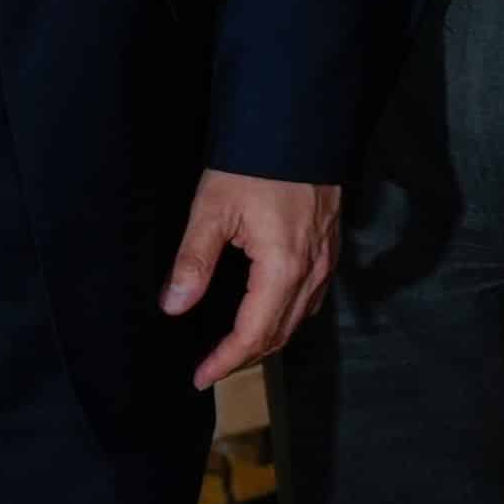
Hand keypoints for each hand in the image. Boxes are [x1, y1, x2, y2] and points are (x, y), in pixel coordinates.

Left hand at [164, 168, 342, 386]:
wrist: (298, 125)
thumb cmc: (254, 163)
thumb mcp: (213, 208)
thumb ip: (193, 261)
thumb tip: (174, 306)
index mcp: (283, 268)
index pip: (254, 334)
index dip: (226, 361)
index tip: (200, 377)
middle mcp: (311, 272)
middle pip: (280, 334)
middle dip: (245, 357)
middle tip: (211, 368)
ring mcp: (325, 261)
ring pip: (298, 319)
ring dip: (267, 340)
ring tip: (233, 349)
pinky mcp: (328, 248)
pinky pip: (311, 298)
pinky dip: (286, 316)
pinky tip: (267, 313)